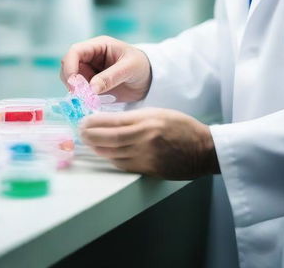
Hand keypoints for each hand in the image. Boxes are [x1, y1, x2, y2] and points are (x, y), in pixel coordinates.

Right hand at [61, 36, 151, 102]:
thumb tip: (91, 89)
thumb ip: (111, 77)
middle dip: (71, 81)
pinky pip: (79, 91)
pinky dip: (81, 98)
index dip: (70, 66)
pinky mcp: (91, 84)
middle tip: (81, 96)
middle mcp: (91, 57)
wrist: (149, 80)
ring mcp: (89, 71)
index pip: (75, 51)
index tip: (74, 84)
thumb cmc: (141, 66)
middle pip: (68, 66)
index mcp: (99, 46)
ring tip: (90, 100)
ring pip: (71, 80)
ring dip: (75, 91)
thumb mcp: (130, 68)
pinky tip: (92, 103)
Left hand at [79, 108, 219, 179]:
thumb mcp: (159, 113)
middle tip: (81, 132)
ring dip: (98, 148)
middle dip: (91, 136)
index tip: (84, 121)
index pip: (113, 122)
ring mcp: (146, 157)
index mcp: (148, 121)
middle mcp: (145, 139)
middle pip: (109, 140)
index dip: (95, 123)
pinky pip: (123, 165)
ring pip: (113, 154)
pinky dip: (111, 158)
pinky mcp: (148, 170)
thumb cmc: (182, 127)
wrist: (203, 150)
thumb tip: (111, 121)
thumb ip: (136, 118)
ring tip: (89, 142)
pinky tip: (106, 153)